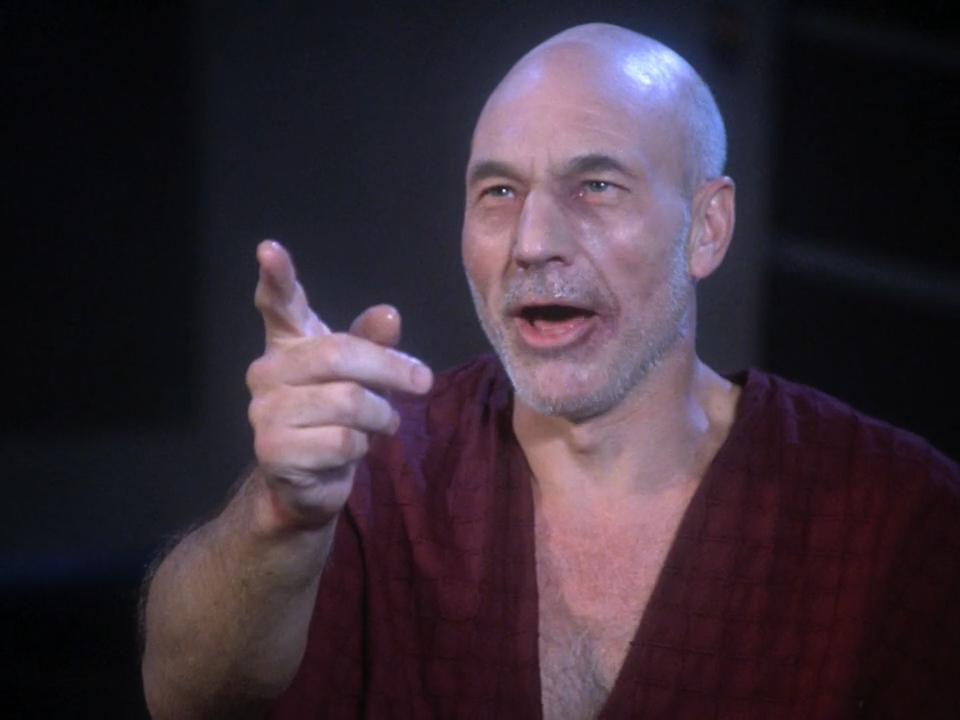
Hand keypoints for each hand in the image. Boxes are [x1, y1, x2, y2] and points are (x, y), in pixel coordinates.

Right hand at [245, 240, 432, 528]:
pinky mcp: (273, 450)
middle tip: (423, 382)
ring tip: (380, 424)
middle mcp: (267, 371)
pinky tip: (352, 451)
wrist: (308, 483)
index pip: (279, 304)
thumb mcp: (362, 377)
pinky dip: (362, 448)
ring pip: (347, 402)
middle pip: (338, 354)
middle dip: (391, 370)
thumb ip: (373, 344)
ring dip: (380, 416)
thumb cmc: (337, 418)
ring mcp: (264, 412)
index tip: (269, 248)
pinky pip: (341, 441)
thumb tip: (389, 314)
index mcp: (288, 344)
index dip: (275, 277)